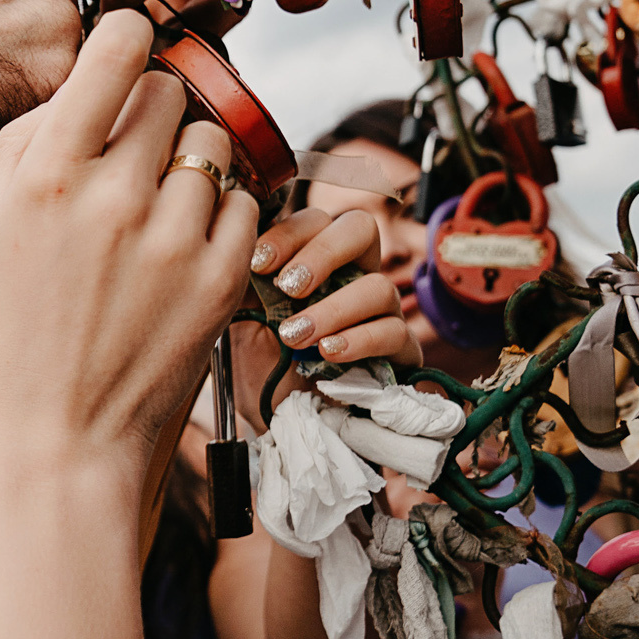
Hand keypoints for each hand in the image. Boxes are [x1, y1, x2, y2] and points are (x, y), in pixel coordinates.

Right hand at [0, 0, 151, 149]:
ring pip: (89, 62)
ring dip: (60, 75)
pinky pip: (69, 98)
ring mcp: (55, 35)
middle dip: (89, 41)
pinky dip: (44, 106)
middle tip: (46, 60)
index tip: (129, 2)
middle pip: (114, 18)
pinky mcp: (49, 86)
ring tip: (2, 81)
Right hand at [0, 12, 258, 487]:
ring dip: (189, 162)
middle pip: (169, 93)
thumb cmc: (14, 332)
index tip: (127, 53)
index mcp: (47, 175)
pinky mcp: (222, 277)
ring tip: (158, 209)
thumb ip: (34, 141)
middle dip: (153, 112)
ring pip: (212, 145)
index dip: (127, 41)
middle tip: (134, 155)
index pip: (118, 49)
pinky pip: (242, 202)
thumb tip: (86, 78)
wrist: (58, 440)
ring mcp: (175, 238)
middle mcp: (113, 196)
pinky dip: (218, 215)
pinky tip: (183, 248)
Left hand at [231, 207, 422, 413]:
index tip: (258, 263)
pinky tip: (328, 354)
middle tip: (290, 287)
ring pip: (379, 286)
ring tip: (296, 335)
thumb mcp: (240, 318)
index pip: (316, 220)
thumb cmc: (260, 363)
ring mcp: (381, 312)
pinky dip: (359, 341)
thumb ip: (245, 281)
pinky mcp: (399, 352)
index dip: (290, 234)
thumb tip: (240, 245)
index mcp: (316, 260)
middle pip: (361, 229)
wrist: (275, 418)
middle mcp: (354, 276)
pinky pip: (394, 333)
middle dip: (323, 253)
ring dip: (333, 309)